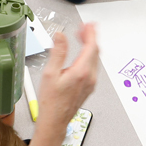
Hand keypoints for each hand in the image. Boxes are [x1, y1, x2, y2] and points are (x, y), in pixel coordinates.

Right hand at [29, 24, 99, 145]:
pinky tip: (81, 54)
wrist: (55, 120)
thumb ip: (57, 53)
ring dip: (90, 46)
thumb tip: (60, 36)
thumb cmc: (51, 101)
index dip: (91, 33)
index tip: (89, 24)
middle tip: (83, 27)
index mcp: (81, 72)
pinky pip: (92, 66)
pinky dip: (88, 56)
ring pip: (95, 59)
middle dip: (91, 37)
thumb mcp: (50, 74)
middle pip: (95, 52)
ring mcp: (91, 82)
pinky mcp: (89, 86)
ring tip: (81, 37)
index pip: (92, 47)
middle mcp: (90, 76)